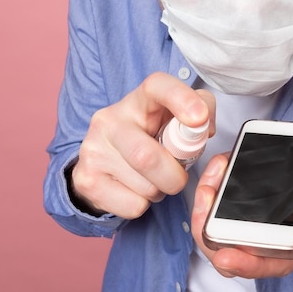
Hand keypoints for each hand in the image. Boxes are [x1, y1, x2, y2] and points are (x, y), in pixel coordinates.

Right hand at [69, 72, 214, 218]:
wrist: (105, 161)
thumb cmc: (151, 136)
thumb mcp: (175, 118)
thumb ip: (201, 113)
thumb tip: (205, 129)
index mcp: (138, 99)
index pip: (157, 86)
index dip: (181, 99)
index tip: (199, 119)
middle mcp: (110, 120)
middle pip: (147, 155)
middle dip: (174, 175)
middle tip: (179, 175)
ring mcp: (94, 150)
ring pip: (144, 186)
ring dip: (160, 190)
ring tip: (153, 179)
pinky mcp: (87, 180)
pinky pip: (133, 205)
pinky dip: (144, 204)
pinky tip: (135, 189)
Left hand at [190, 124, 292, 277]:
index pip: (269, 262)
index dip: (245, 265)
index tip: (225, 258)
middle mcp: (273, 224)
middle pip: (235, 244)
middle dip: (211, 234)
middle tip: (206, 209)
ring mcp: (258, 204)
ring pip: (222, 218)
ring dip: (208, 207)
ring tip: (208, 187)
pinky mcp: (248, 180)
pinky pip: (224, 188)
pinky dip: (216, 179)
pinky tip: (219, 166)